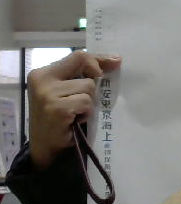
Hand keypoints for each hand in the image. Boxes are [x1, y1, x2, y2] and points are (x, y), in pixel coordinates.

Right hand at [27, 51, 121, 170]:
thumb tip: (115, 60)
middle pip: (86, 70)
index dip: (98, 59)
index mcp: (43, 73)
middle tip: (82, 102)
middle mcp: (42, 79)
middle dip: (91, 86)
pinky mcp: (58, 109)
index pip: (78, 56)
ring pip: (88, 87)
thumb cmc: (59, 117)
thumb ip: (82, 75)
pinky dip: (86, 112)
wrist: (45, 147)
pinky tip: (74, 120)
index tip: (115, 62)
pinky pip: (86, 103)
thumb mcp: (65, 91)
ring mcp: (48, 94)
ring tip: (75, 113)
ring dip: (87, 103)